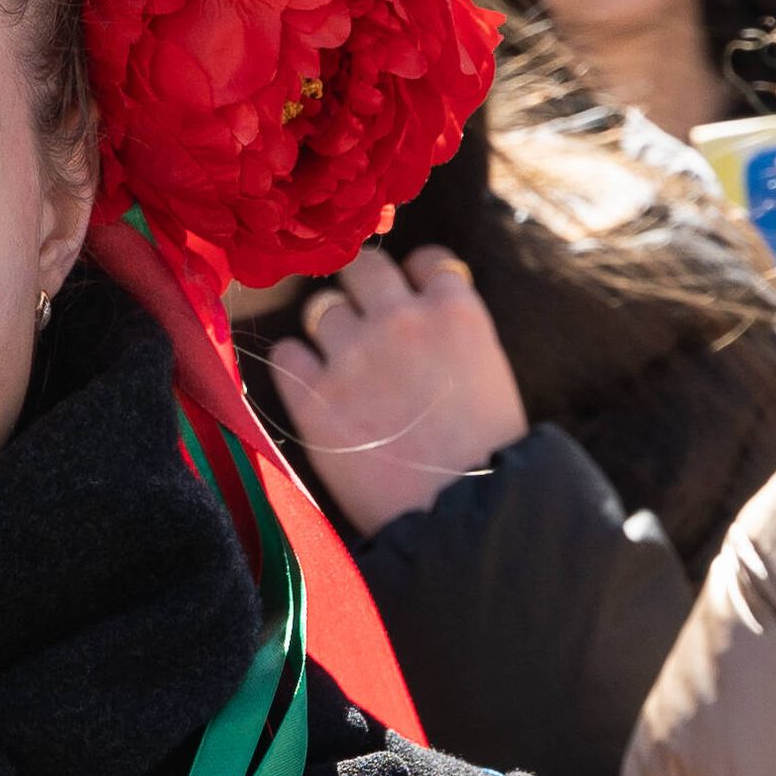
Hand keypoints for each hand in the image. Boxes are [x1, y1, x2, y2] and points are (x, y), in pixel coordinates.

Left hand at [262, 246, 525, 534]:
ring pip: (320, 307)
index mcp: (456, 312)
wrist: (457, 515)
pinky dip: (296, 365)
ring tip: (341, 361)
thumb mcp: (489, 377)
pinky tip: (312, 385)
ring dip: (329, 329)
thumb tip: (427, 326)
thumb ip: (454, 339)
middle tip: (362, 314)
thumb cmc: (487, 458)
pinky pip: (286, 353)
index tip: (411, 293)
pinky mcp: (314, 395)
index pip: (427, 260)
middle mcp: (401, 319)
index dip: (415, 276)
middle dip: (362, 285)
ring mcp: (353, 353)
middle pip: (363, 265)